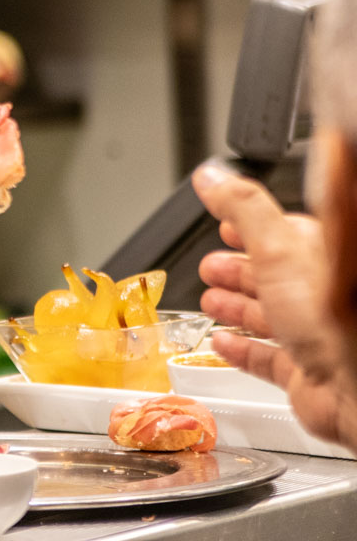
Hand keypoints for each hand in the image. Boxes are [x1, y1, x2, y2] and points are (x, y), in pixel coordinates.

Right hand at [194, 165, 356, 450]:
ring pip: (270, 314)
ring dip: (235, 307)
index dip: (251, 225)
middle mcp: (322, 292)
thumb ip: (244, 208)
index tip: (224, 221)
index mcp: (322, 254)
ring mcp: (315, 333)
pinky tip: (225, 344)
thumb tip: (213, 176)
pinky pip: (267, 357)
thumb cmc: (336, 319)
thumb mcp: (279, 248)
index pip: (285, 231)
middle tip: (210, 265)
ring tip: (210, 300)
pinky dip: (242, 349)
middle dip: (237, 268)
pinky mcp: (306, 370)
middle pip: (274, 274)